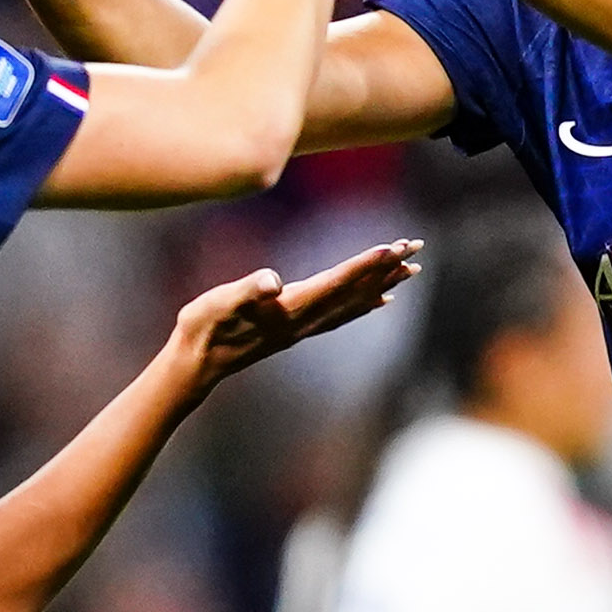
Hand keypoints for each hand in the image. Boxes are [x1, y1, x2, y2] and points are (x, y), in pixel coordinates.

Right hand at [166, 239, 422, 392]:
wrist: (196, 365)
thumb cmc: (202, 329)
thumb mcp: (216, 304)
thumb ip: (245, 291)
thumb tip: (271, 281)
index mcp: (290, 308)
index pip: (336, 282)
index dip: (365, 264)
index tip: (393, 247)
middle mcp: (304, 320)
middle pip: (355, 290)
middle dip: (386, 267)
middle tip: (415, 246)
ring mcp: (302, 327)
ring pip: (354, 302)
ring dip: (382, 283)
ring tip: (409, 269)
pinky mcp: (296, 330)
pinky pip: (342, 314)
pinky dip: (365, 303)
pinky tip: (380, 299)